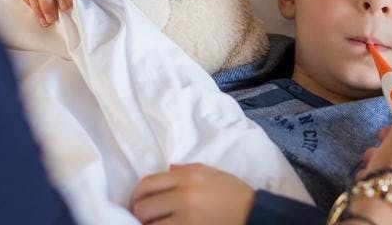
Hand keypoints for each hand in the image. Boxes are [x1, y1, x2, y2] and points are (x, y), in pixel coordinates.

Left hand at [129, 163, 254, 224]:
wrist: (256, 215)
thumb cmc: (235, 194)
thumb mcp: (213, 174)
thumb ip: (187, 171)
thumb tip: (167, 171)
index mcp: (189, 177)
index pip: (148, 183)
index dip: (136, 195)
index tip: (135, 203)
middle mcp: (185, 196)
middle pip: (144, 206)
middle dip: (139, 214)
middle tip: (140, 219)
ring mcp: (187, 218)